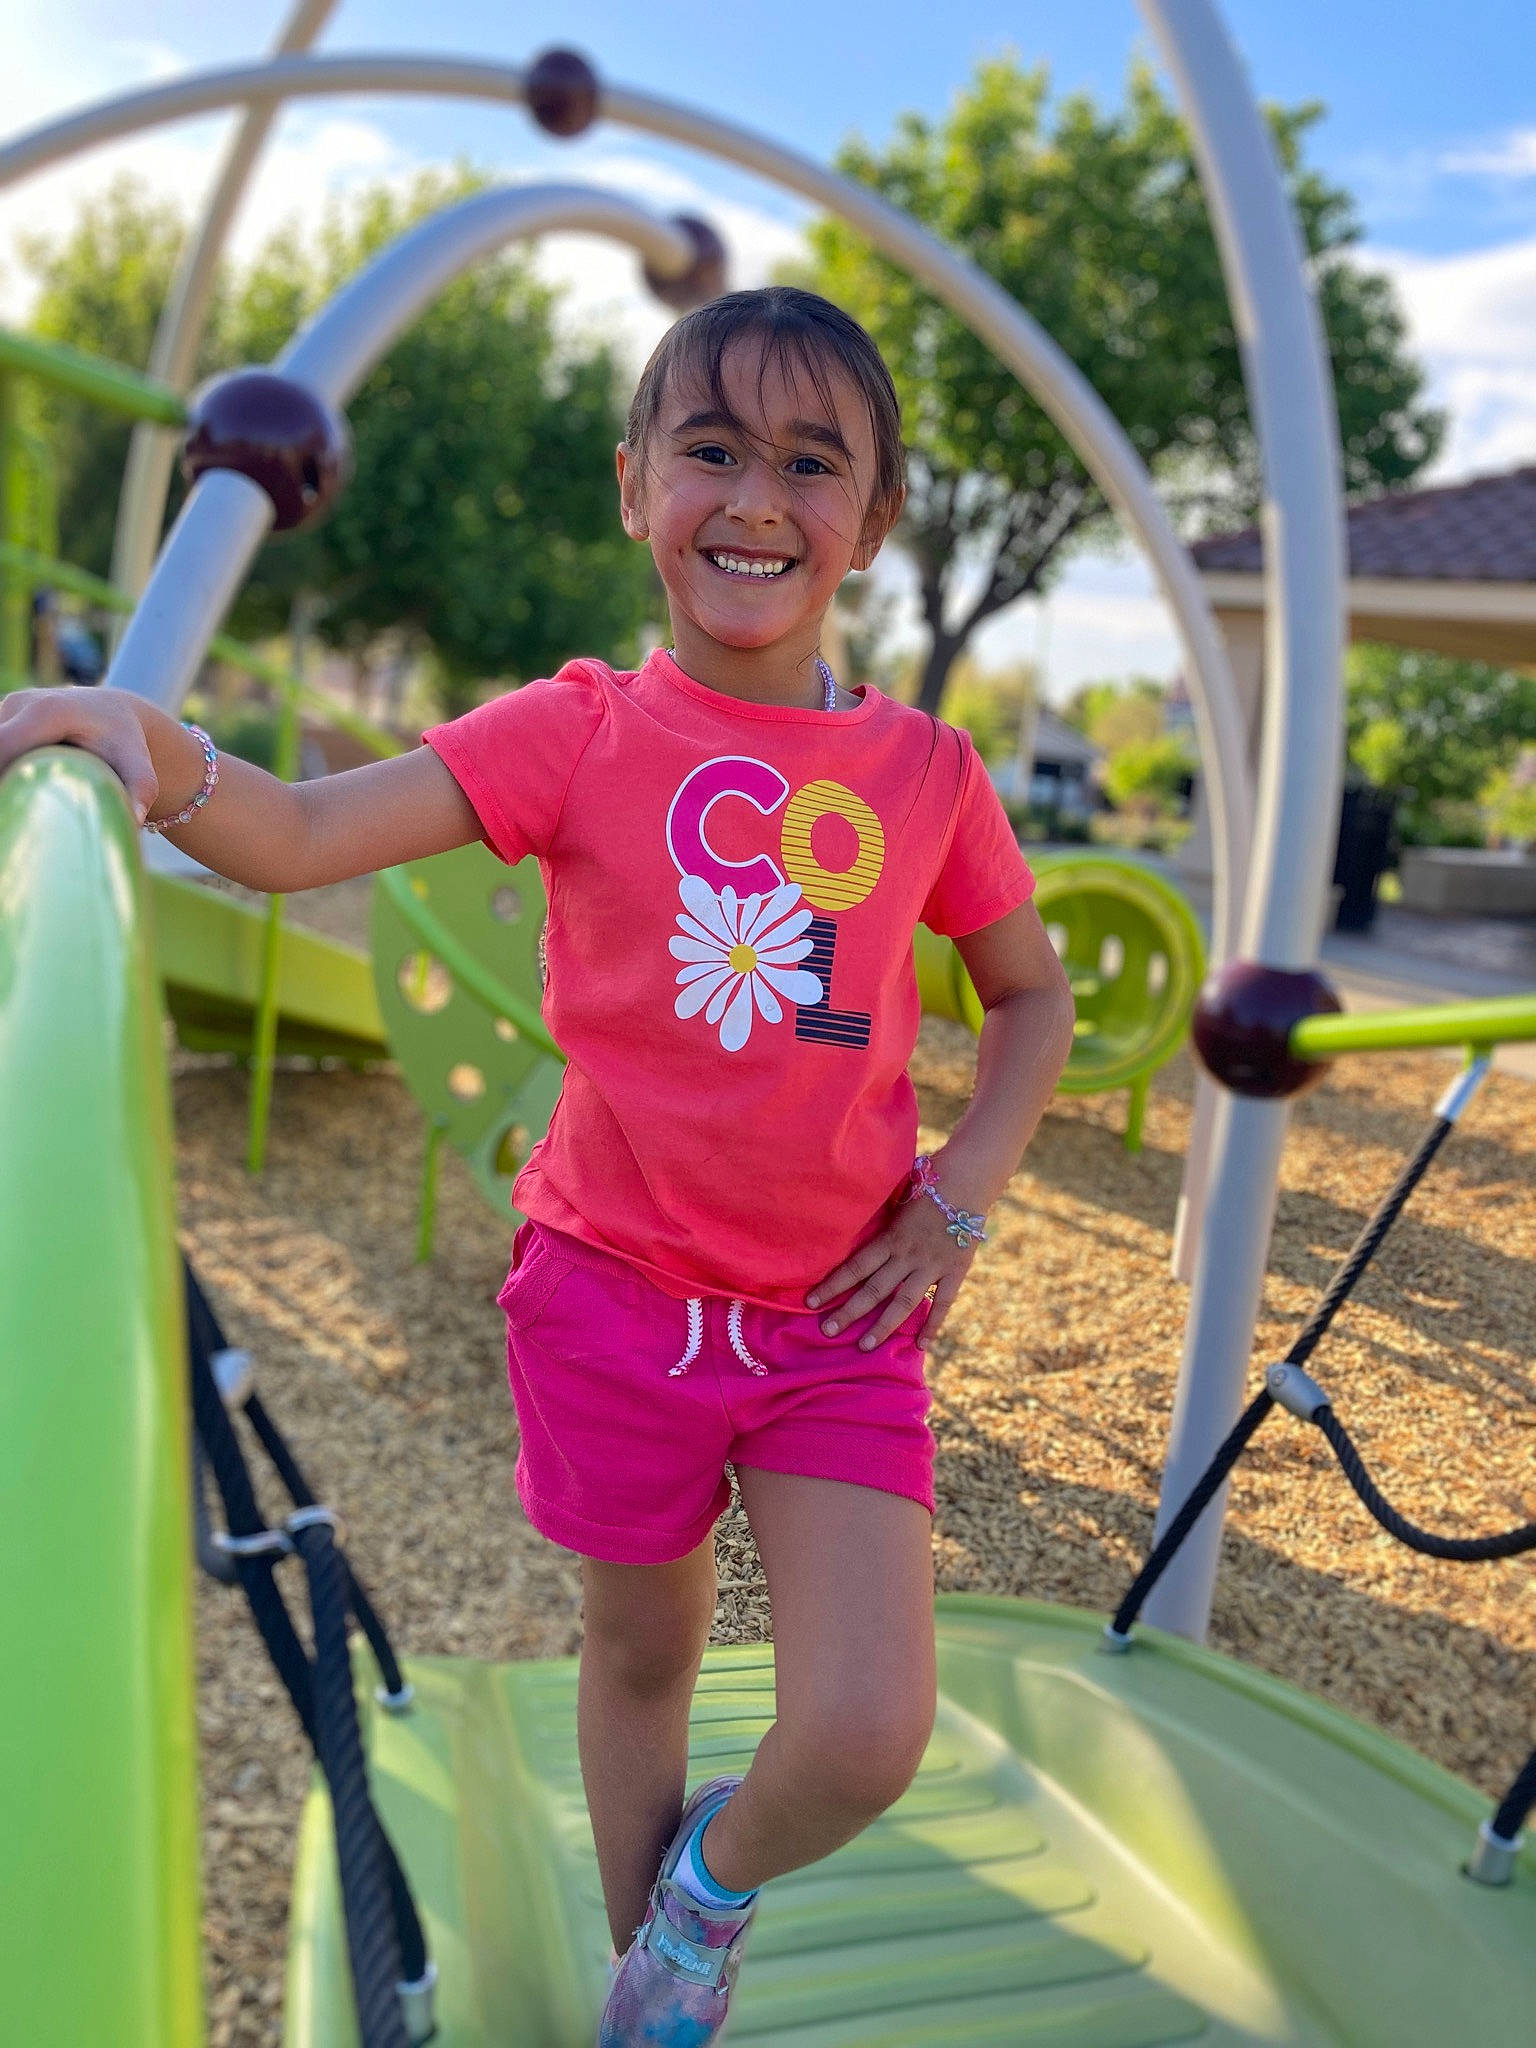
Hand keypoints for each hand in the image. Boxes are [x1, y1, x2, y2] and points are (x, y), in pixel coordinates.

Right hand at [0, 686, 159, 825]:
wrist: (113, 711)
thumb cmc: (125, 743)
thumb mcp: (138, 764)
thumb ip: (140, 789)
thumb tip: (136, 820)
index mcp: (48, 712)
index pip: (4, 746)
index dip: (0, 776)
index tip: (9, 804)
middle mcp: (21, 703)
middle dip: (1, 779)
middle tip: (16, 808)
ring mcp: (7, 707)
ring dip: (3, 774)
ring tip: (19, 800)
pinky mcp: (1, 715)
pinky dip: (4, 766)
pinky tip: (17, 787)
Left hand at [806, 1185, 978, 1351]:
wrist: (967, 1181)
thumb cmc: (926, 1185)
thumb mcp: (896, 1201)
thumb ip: (879, 1224)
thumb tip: (847, 1231)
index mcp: (890, 1237)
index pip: (855, 1266)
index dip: (832, 1285)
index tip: (810, 1302)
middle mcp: (908, 1255)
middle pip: (874, 1289)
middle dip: (849, 1312)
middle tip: (828, 1331)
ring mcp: (932, 1265)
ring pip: (904, 1302)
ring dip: (883, 1325)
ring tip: (865, 1346)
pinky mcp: (955, 1271)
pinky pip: (943, 1303)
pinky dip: (933, 1325)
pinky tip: (921, 1345)